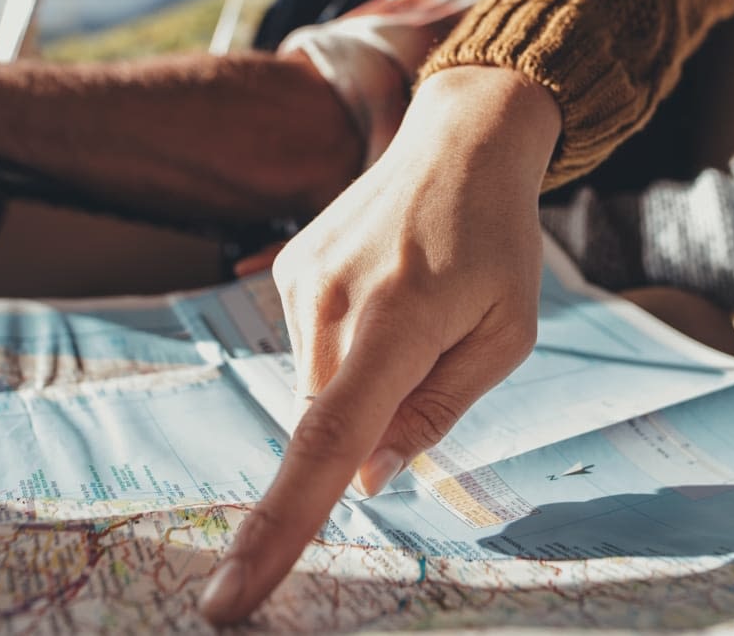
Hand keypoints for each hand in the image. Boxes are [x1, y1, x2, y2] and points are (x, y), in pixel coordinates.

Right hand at [199, 66, 560, 623]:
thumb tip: (366, 479)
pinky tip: (386, 291)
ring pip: (316, 388)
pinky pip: (309, 347)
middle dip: (370, 425)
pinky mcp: (287, 268)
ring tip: (413, 309)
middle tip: (434, 356)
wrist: (460, 142)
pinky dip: (347, 348)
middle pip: (327, 421)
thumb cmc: (497, 244)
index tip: (230, 596)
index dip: (280, 527)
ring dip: (361, 381)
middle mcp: (333, 300)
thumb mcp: (503, 336)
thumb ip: (435, 413)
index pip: (326, 444)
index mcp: (398, 321)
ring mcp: (300, 280)